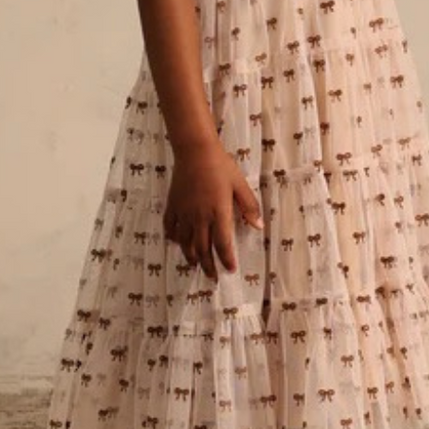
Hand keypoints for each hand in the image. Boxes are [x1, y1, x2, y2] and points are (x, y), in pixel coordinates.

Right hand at [163, 142, 262, 280]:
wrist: (195, 151)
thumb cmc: (221, 166)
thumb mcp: (240, 185)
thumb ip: (249, 206)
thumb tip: (258, 226)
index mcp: (218, 213)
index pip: (223, 244)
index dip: (226, 259)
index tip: (230, 270)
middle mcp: (199, 218)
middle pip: (203, 248)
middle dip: (208, 265)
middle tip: (213, 277)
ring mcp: (183, 213)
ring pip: (185, 243)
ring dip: (192, 256)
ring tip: (197, 265)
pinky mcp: (172, 206)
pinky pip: (171, 228)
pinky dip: (174, 239)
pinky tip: (178, 243)